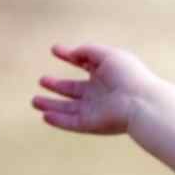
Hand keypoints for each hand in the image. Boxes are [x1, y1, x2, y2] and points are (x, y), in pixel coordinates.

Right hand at [32, 43, 157, 135]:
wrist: (140, 102)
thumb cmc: (128, 76)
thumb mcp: (108, 55)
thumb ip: (88, 51)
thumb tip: (73, 52)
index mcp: (105, 73)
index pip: (84, 63)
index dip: (70, 56)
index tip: (55, 50)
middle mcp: (99, 92)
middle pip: (74, 90)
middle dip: (57, 85)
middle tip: (41, 79)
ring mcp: (95, 109)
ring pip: (68, 108)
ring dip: (51, 105)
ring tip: (34, 101)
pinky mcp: (92, 124)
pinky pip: (71, 123)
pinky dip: (58, 120)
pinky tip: (44, 116)